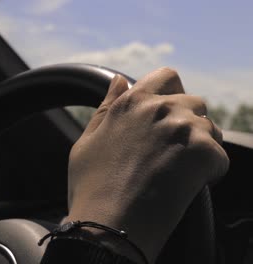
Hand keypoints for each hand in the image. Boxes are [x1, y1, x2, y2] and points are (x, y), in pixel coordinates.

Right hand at [66, 68, 228, 262]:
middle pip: (194, 103)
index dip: (171, 94)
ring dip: (200, 146)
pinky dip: (208, 172)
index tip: (166, 116)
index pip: (166, 77)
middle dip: (188, 122)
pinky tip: (184, 186)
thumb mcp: (88, 141)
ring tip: (176, 171)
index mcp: (131, 102)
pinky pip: (219, 157)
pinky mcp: (203, 152)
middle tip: (170, 152)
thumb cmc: (91, 186)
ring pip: (211, 129)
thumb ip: (106, 107)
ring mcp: (183, 128)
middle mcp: (160, 107)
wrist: (107, 223)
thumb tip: (119, 80)